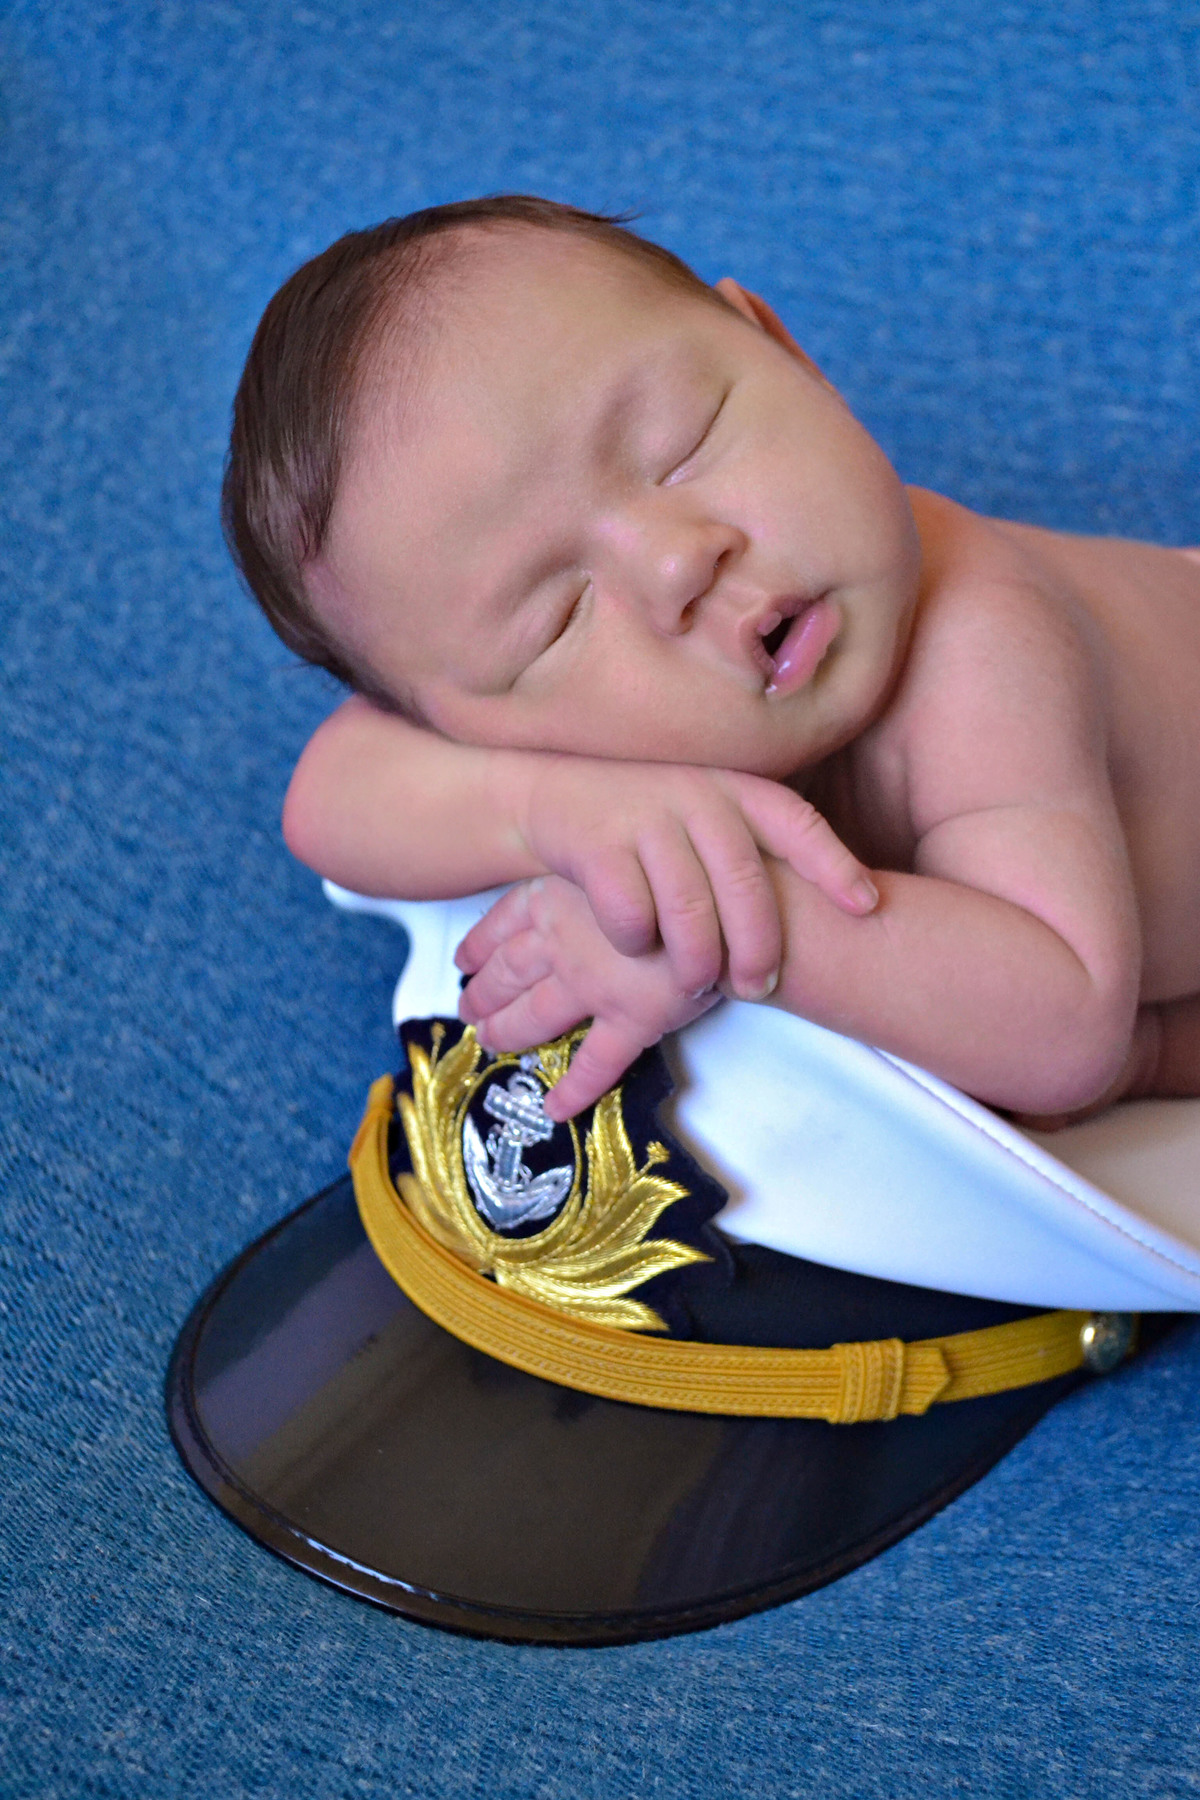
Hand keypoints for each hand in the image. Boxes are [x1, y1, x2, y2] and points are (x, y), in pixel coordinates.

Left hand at [456, 876, 720, 1118]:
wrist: (746, 897)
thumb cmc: (695, 864)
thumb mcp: (633, 850)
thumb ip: (600, 870)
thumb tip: (585, 878)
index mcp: (564, 892)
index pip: (507, 918)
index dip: (482, 941)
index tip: (464, 958)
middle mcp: (567, 940)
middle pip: (510, 972)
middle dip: (484, 992)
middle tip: (467, 1009)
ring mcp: (596, 983)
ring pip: (536, 1016)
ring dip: (509, 1032)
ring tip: (490, 1043)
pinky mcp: (634, 1019)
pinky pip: (596, 1063)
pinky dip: (574, 1089)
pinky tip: (554, 1108)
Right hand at [520, 757, 876, 1003]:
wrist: (557, 797)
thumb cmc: (651, 825)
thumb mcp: (709, 818)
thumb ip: (756, 851)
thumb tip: (833, 911)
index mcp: (736, 790)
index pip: (797, 823)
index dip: (835, 865)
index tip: (866, 906)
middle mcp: (698, 795)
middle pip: (744, 884)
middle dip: (758, 947)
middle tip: (759, 988)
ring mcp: (646, 816)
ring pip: (688, 910)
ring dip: (697, 961)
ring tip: (697, 984)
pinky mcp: (597, 844)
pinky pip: (630, 915)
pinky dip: (636, 945)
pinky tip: (635, 948)